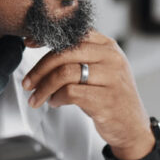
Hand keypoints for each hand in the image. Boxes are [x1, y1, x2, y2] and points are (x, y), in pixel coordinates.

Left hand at [22, 30, 153, 159]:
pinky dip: (56, 98)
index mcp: (108, 46)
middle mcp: (111, 58)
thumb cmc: (111, 96)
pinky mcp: (105, 99)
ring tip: (37, 98)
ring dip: (44, 87)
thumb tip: (43, 46)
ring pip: (64, 73)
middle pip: (64, 53)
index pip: (73, 33)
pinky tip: (54, 103)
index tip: (29, 44)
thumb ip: (80, 55)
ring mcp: (110, 78)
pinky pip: (70, 93)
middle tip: (28, 82)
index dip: (47, 37)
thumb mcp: (102, 68)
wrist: (132, 126)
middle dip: (39, 68)